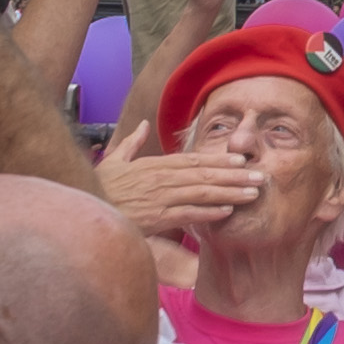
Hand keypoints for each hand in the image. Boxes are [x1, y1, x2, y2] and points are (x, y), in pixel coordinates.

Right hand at [96, 120, 263, 235]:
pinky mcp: (156, 218)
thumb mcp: (114, 159)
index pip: (193, 161)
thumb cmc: (99, 186)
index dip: (219, 160)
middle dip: (234, 176)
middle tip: (260, 175)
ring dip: (230, 192)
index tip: (240, 160)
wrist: (83, 206)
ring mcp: (160, 198)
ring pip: (202, 193)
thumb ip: (133, 142)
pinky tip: (228, 212)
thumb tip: (144, 125)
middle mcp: (162, 179)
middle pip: (205, 175)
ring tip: (253, 192)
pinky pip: (188, 214)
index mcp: (155, 166)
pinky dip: (209, 213)